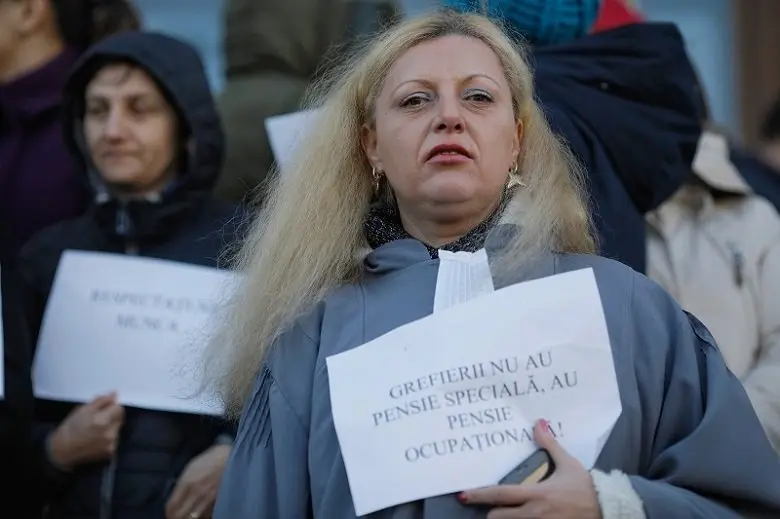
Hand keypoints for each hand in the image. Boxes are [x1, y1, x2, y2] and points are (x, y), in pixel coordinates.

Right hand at [49, 392, 124, 468]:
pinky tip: (96, 440)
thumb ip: (101, 401)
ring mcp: (111, 444)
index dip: (112, 407)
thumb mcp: (83, 409)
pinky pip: (114, 439)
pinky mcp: (110, 452)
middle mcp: (109, 433)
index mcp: (102, 420)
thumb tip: (115, 394)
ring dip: (111, 427)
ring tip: (95, 431)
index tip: (104, 410)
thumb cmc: (71, 427)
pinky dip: (108, 438)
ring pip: (117, 429)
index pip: (119, 409)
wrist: (62, 450)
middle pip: (120, 419)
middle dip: (112, 417)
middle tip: (98, 420)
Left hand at [165, 444, 230, 518]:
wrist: (230, 459)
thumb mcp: (190, 468)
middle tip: (176, 516)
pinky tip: (200, 514)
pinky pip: (206, 515)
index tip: (169, 512)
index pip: (171, 506)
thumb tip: (175, 498)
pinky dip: (201, 516)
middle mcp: (196, 493)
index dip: (168, 512)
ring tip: (187, 516)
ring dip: (188, 518)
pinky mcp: (217, 502)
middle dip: (175, 517)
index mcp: (187, 483)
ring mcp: (208, 499)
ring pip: (193, 518)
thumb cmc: (209, 461)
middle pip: (179, 515)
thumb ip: (181, 483)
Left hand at [459, 420, 601, 518]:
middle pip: (498, 518)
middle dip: (491, 514)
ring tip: (503, 514)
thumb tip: (539, 423)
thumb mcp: (567, 463)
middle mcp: (535, 514)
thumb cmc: (585, 487)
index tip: (464, 495)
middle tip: (490, 508)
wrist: (608, 509)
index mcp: (536, 495)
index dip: (480, 495)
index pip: (501, 495)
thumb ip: (549, 444)